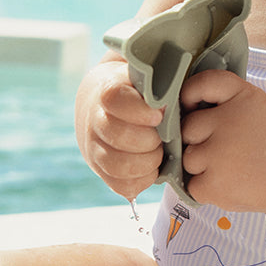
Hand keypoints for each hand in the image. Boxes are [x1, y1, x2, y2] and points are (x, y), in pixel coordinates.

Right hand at [75, 60, 165, 200]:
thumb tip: (170, 103)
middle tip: (163, 137)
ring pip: (117, 165)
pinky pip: (121, 185)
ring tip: (159, 153)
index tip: (159, 114)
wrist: (107, 109)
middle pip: (118, 135)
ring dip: (147, 163)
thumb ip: (160, 86)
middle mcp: (96, 121)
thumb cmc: (139, 94)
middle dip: (149, 140)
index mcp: (108, 91)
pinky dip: (142, 180)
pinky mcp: (101, 171)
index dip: (140, 110)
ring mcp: (95, 148)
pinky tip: (152, 168)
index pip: (115, 99)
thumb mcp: (147, 81)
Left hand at [179, 69, 265, 211]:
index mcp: (242, 96)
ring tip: (233, 168)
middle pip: (188, 127)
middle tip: (229, 149)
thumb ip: (227, 101)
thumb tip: (185, 107)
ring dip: (204, 165)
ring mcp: (218, 154)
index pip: (202, 83)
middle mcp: (228, 121)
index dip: (190, 94)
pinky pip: (192, 184)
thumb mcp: (259, 106)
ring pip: (188, 157)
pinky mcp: (213, 184)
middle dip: (201, 139)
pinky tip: (231, 184)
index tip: (192, 105)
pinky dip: (207, 188)